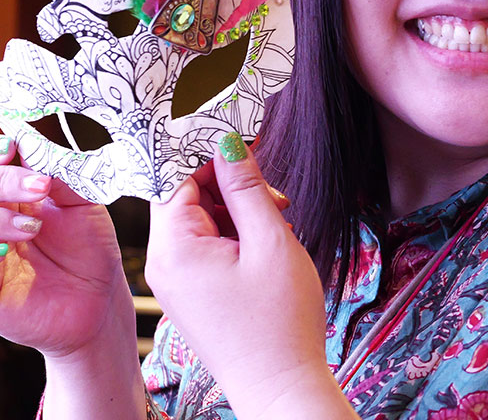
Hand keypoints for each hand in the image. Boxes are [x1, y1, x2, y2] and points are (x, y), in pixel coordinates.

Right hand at [0, 133, 130, 359]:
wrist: (99, 298)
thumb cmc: (89, 249)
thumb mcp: (81, 203)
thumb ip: (59, 175)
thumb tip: (34, 144)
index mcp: (13, 195)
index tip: (13, 147)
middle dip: (3, 181)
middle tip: (39, 186)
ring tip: (33, 227)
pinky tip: (7, 250)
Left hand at [146, 134, 354, 417]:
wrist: (281, 386)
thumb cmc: (279, 320)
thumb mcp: (269, 240)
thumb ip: (246, 186)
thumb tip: (227, 142)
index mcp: (174, 249)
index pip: (178, 178)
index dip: (211, 156)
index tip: (245, 146)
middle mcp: (164, 264)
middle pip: (189, 197)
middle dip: (231, 188)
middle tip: (273, 199)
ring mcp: (177, 280)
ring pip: (202, 220)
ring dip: (238, 212)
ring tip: (276, 226)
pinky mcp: (192, 292)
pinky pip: (207, 245)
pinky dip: (236, 235)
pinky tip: (265, 245)